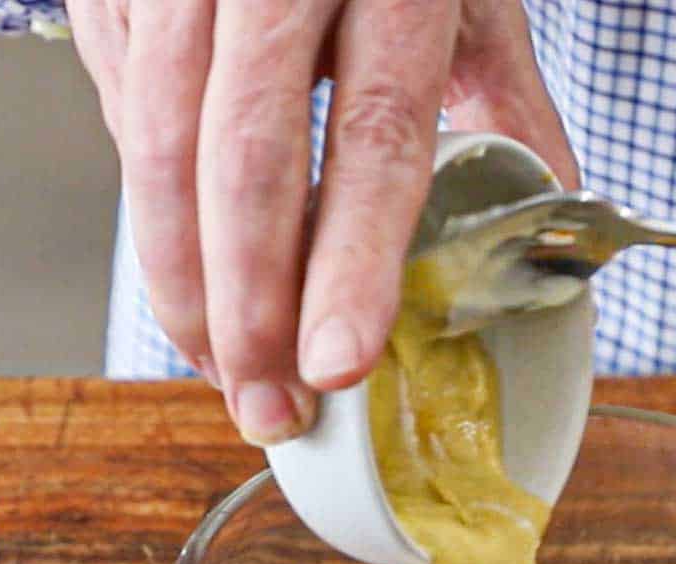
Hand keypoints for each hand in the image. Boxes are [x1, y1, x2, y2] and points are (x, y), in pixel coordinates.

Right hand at [66, 0, 576, 443]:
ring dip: (186, 288)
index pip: (373, 139)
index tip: (338, 367)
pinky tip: (193, 288)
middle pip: (242, 163)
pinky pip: (125, 125)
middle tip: (271, 411)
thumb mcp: (475, 9)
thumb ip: (508, 121)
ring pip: (159, 154)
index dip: (350, 263)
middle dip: (250, 312)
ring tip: (227, 375)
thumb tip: (550, 257)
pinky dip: (157, 223)